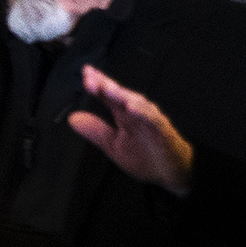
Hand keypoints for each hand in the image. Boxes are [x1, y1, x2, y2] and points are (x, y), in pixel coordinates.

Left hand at [68, 66, 194, 195]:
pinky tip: (131, 108)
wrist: (172, 174)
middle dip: (105, 84)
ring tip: (106, 88)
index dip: (96, 83)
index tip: (85, 73)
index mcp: (123, 115)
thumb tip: (73, 118)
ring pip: (136, 103)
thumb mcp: (113, 145)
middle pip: (120, 94)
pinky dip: (143, 113)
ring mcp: (151, 121)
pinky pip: (153, 120)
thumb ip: (95, 130)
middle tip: (90, 77)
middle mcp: (137, 113)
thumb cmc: (146, 157)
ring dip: (121, 95)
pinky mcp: (164, 132)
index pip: (108, 95)